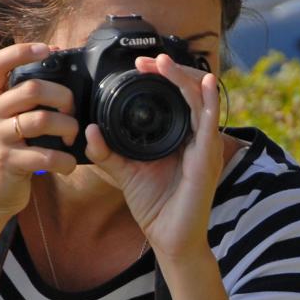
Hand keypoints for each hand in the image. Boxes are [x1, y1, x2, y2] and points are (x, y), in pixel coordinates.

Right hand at [0, 43, 79, 222]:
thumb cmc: (5, 154)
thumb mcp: (2, 122)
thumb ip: (19, 100)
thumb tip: (53, 70)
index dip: (22, 51)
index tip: (48, 49)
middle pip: (33, 88)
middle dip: (63, 97)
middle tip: (73, 112)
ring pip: (44, 120)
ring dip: (69, 128)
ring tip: (72, 139)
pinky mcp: (8, 163)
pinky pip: (47, 156)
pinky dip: (65, 161)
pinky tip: (68, 164)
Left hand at [85, 53, 224, 261]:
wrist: (169, 238)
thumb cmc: (156, 206)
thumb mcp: (125, 172)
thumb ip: (107, 152)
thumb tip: (89, 131)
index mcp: (180, 136)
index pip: (177, 96)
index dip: (163, 77)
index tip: (140, 65)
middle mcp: (196, 137)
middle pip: (192, 92)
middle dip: (172, 71)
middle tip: (148, 61)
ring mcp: (205, 147)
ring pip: (201, 101)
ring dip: (185, 78)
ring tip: (166, 63)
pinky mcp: (207, 159)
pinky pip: (210, 124)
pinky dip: (209, 102)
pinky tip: (205, 84)